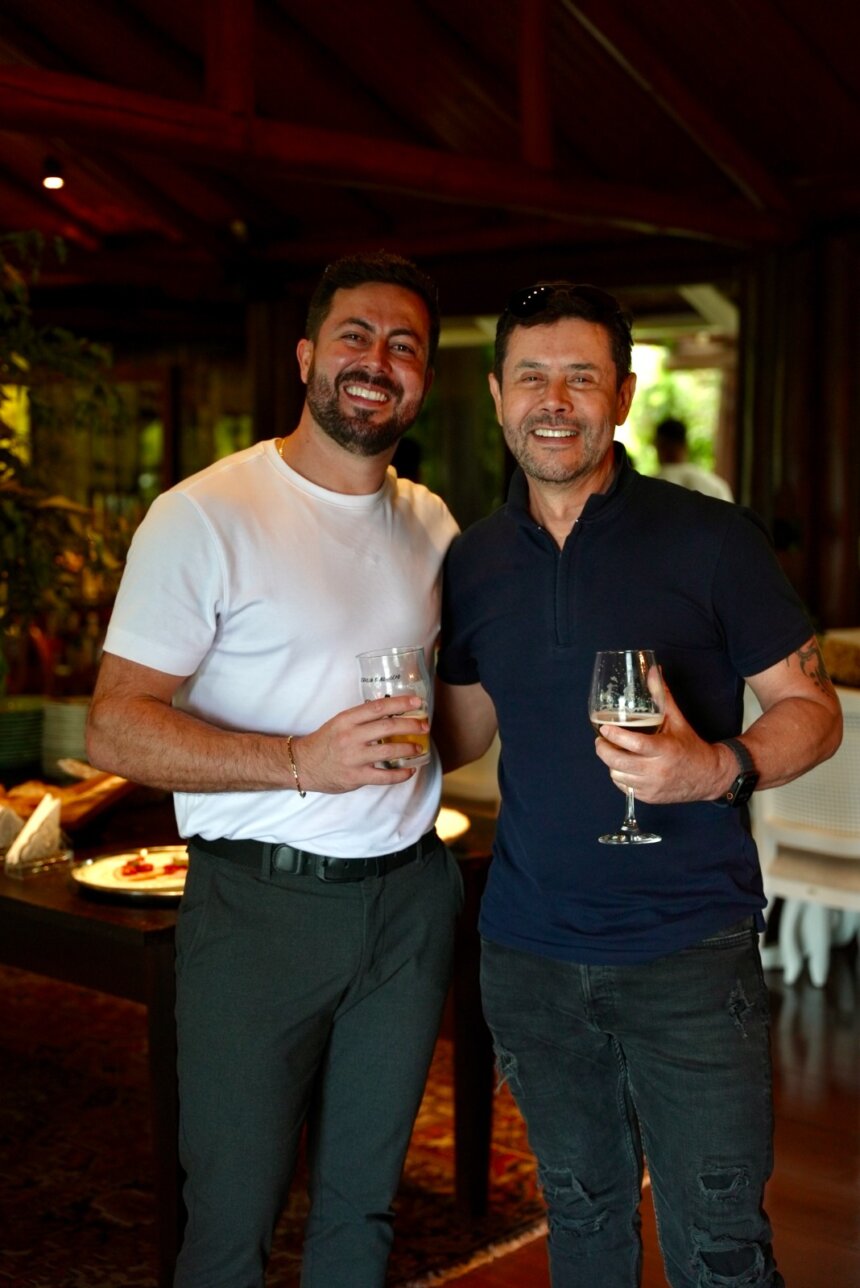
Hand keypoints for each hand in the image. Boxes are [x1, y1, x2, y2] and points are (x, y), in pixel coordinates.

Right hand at [289, 696, 429, 793]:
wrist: (303, 764)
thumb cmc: (325, 742)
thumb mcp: (339, 723)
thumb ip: (362, 719)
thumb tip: (392, 713)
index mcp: (347, 719)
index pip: (378, 707)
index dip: (400, 703)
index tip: (417, 701)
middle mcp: (350, 736)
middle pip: (388, 727)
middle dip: (411, 725)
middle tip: (424, 726)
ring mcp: (353, 758)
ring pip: (389, 751)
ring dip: (408, 748)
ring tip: (419, 747)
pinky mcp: (355, 777)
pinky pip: (384, 777)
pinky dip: (400, 774)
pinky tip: (410, 771)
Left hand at [594, 677, 731, 803]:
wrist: (709, 776)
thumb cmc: (690, 746)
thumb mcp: (678, 720)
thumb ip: (662, 697)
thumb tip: (653, 672)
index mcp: (664, 750)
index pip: (633, 744)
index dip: (615, 736)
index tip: (604, 728)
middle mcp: (657, 771)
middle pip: (618, 763)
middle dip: (603, 750)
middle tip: (600, 741)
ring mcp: (652, 787)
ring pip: (618, 776)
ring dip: (612, 764)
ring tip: (614, 753)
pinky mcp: (650, 798)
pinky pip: (625, 788)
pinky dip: (620, 777)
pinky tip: (624, 768)